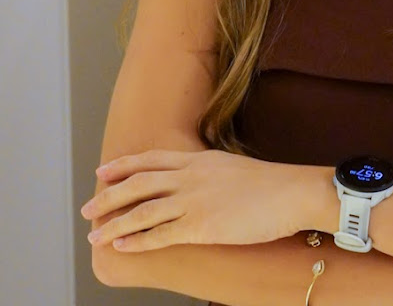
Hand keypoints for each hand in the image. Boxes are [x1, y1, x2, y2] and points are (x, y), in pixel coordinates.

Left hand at [80, 148, 314, 251]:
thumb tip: (196, 179)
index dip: (123, 165)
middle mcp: (191, 177)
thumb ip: (209, 171)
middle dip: (108, 197)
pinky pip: (160, 235)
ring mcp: (194, 201)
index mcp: (199, 160)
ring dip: (114, 224)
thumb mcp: (233, 167)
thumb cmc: (271, 184)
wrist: (292, 193)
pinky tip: (122, 246)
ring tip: (95, 235)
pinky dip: (137, 241)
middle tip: (87, 208)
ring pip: (142, 211)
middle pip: (138, 184)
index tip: (102, 171)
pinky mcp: (201, 226)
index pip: (151, 159)